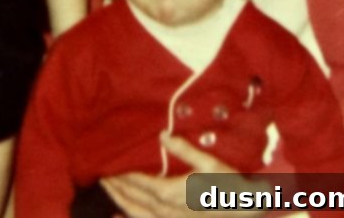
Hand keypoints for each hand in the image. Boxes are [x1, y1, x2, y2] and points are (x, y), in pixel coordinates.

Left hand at [101, 133, 235, 217]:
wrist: (244, 211)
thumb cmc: (228, 186)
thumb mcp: (209, 163)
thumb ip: (183, 149)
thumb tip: (161, 134)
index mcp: (169, 193)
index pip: (137, 180)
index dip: (121, 171)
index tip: (107, 161)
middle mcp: (164, 210)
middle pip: (132, 196)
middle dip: (115, 184)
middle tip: (99, 172)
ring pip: (136, 212)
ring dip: (119, 200)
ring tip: (106, 188)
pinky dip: (130, 217)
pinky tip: (120, 215)